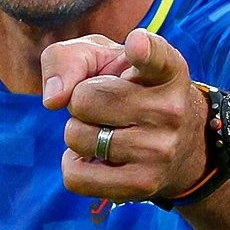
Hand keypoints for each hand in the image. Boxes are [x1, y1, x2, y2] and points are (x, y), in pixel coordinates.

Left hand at [41, 28, 207, 201]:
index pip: (155, 56)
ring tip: (106, 131)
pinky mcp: (143, 185)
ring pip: (76, 137)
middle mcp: (171, 109)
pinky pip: (76, 176)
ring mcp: (160, 151)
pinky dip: (73, 164)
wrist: (175, 144)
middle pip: (85, 99)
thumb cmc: (127, 89)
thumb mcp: (103, 58)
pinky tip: (97, 157)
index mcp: (167, 70)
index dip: (143, 49)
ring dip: (78, 132)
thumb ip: (69, 58)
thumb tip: (54, 99)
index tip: (136, 45)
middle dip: (79, 101)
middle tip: (104, 107)